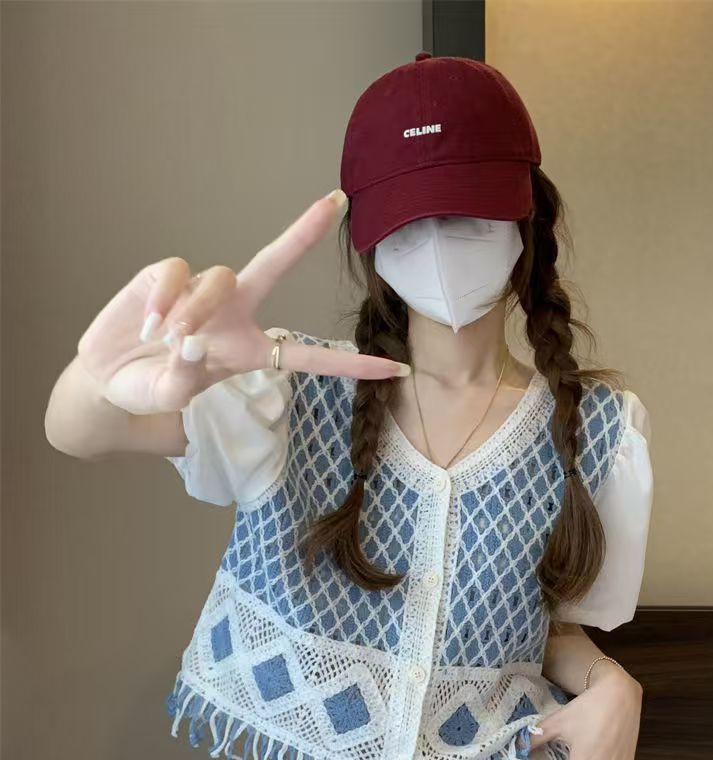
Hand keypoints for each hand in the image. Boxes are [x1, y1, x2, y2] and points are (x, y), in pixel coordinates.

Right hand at [76, 191, 405, 415]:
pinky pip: (177, 273)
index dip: (352, 364)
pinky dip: (162, 299)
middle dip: (304, 231)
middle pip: (276, 264)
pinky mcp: (169, 275)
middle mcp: (235, 312)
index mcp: (251, 350)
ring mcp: (204, 289)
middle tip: (337, 201)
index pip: (309, 356)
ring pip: (218, 278)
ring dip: (194, 310)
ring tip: (166, 339)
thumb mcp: (169, 396)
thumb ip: (185, 376)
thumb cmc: (148, 388)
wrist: (105, 375)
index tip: (398, 367)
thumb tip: (193, 339)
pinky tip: (146, 324)